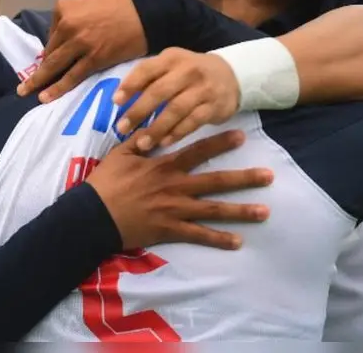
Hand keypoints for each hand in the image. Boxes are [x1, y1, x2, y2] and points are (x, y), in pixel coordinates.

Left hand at [16, 0, 146, 102]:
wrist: (147, 12)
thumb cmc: (120, 8)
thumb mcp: (87, 5)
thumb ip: (71, 22)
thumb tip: (59, 47)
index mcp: (63, 8)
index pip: (51, 36)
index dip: (51, 51)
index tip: (49, 63)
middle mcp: (68, 24)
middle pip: (49, 53)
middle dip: (36, 72)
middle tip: (22, 86)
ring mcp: (79, 42)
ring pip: (55, 66)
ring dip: (40, 82)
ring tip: (27, 93)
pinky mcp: (94, 58)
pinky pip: (71, 76)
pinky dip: (57, 88)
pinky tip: (46, 97)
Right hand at [86, 130, 271, 250]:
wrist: (93, 215)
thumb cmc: (105, 183)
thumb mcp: (120, 154)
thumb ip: (140, 138)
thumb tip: (154, 121)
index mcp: (164, 166)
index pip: (198, 151)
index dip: (220, 143)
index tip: (242, 137)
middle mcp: (176, 187)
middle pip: (216, 181)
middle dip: (244, 178)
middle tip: (269, 175)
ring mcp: (175, 210)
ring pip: (214, 210)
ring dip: (241, 211)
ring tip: (265, 211)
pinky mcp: (170, 230)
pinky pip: (199, 236)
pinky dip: (218, 240)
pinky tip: (238, 242)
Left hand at [113, 48, 240, 151]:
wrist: (231, 75)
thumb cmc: (190, 72)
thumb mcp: (171, 65)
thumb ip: (149, 77)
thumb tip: (121, 97)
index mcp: (172, 58)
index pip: (147, 69)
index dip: (130, 85)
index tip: (116, 101)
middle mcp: (188, 71)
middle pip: (159, 92)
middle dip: (138, 111)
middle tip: (122, 128)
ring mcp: (202, 89)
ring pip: (176, 110)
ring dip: (156, 128)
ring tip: (142, 143)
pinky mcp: (214, 106)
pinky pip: (193, 122)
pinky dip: (177, 133)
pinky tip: (164, 142)